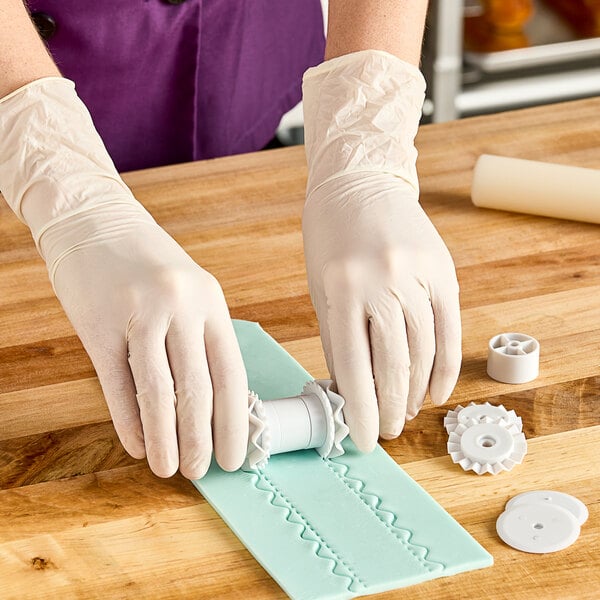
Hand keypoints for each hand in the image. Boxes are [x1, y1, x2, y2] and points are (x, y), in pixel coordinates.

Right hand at [46, 205, 248, 478]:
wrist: (94, 221)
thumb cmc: (148, 263)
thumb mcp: (189, 292)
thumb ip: (201, 340)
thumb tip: (212, 404)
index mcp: (210, 302)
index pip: (230, 373)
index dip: (235, 421)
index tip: (236, 455)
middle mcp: (179, 308)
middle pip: (197, 389)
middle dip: (202, 439)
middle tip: (203, 472)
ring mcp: (138, 315)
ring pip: (158, 393)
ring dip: (166, 439)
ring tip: (170, 468)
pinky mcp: (98, 325)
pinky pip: (117, 384)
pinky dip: (129, 420)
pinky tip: (136, 445)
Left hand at [303, 172, 460, 450]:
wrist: (359, 184)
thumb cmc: (329, 240)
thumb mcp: (321, 288)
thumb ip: (337, 338)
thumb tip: (351, 390)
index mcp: (342, 287)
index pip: (354, 366)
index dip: (361, 410)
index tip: (365, 440)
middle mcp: (383, 281)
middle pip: (393, 364)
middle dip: (390, 406)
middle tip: (388, 430)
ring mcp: (418, 274)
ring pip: (424, 351)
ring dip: (415, 391)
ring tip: (407, 414)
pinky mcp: (443, 270)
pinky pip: (448, 329)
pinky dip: (443, 366)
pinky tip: (435, 391)